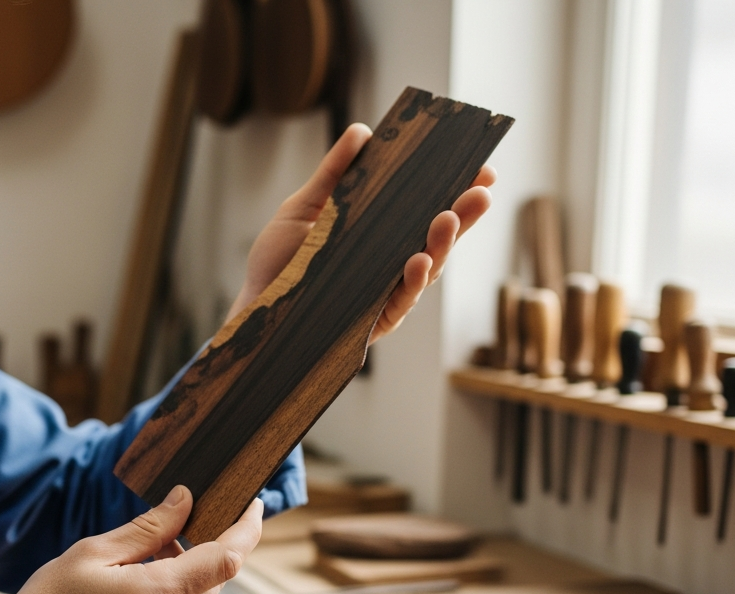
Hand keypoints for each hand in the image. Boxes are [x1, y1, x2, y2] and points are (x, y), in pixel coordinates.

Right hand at [0, 487, 263, 593]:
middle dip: (203, 547)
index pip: (226, 558)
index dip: (247, 528)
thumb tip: (185, 501)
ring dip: (183, 573)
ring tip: (139, 559)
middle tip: (175, 522)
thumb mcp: (91, 554)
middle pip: (213, 579)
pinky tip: (132, 590)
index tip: (254, 504)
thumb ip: (147, 529)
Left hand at [227, 123, 496, 342]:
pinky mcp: (372, 321)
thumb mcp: (305, 206)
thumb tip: (363, 131)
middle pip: (437, 238)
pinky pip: (399, 302)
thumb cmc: (279, 257)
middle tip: (482, 190)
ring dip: (441, 245)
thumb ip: (334, 172)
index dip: (457, 191)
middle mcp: (391, 262)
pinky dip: (411, 281)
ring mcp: (385, 292)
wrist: (253, 303)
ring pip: (426, 270)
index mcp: (382, 232)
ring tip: (448, 218)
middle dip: (463, 215)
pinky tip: (418, 260)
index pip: (427, 209)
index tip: (482, 168)